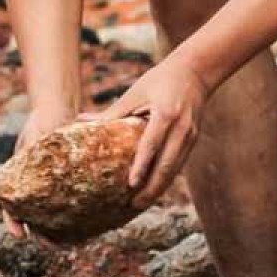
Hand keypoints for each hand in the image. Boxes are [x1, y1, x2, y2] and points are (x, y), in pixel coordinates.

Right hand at [2, 105, 74, 237]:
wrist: (55, 110)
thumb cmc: (39, 123)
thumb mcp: (33, 137)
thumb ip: (33, 149)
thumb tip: (36, 159)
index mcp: (19, 181)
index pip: (10, 208)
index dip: (13, 223)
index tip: (20, 235)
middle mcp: (34, 187)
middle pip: (33, 218)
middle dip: (41, 234)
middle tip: (50, 245)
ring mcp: (51, 187)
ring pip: (51, 215)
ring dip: (58, 231)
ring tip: (68, 243)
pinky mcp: (69, 183)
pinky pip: (71, 203)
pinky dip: (74, 216)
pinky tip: (87, 225)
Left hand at [93, 56, 207, 208]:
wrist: (196, 71)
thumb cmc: (159, 79)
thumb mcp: (135, 92)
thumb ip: (112, 112)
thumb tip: (81, 121)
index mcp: (166, 113)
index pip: (152, 144)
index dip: (141, 166)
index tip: (130, 184)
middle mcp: (181, 127)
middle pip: (167, 165)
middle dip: (152, 188)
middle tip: (134, 205)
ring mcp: (190, 135)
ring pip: (175, 170)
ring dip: (160, 189)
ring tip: (141, 203)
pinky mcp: (193, 140)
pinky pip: (179, 164)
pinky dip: (167, 178)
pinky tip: (154, 189)